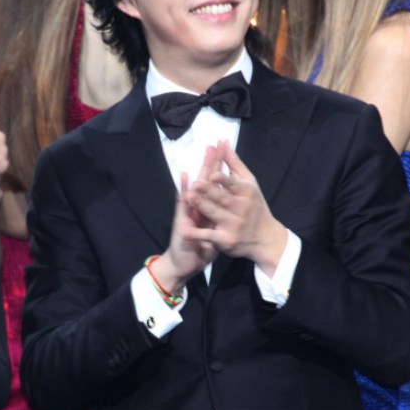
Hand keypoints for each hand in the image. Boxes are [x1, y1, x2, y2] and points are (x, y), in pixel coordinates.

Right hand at [152, 151, 220, 295]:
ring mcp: (188, 212)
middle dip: (210, 163)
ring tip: (205, 153)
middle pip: (204, 181)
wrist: (184, 264)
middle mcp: (196, 206)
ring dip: (199, 171)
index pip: (214, 183)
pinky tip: (185, 181)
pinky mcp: (182, 221)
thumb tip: (227, 204)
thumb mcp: (212, 230)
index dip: (220, 168)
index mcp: (206, 207)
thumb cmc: (199, 248)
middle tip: (214, 145)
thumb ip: (218, 216)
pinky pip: (183, 206)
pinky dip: (184, 193)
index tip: (225, 151)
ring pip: (194, 188)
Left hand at [182, 141, 286, 274]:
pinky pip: (209, 236)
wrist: (265, 239)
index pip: (233, 184)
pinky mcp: (226, 240)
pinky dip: (197, 235)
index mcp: (246, 192)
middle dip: (208, 191)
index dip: (223, 180)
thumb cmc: (254, 206)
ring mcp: (233, 225)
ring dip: (201, 206)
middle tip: (195, 184)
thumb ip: (235, 164)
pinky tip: (185, 232)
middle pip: (221, 198)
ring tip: (189, 198)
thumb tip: (224, 142)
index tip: (213, 175)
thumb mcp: (249, 183)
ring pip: (214, 213)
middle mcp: (241, 208)